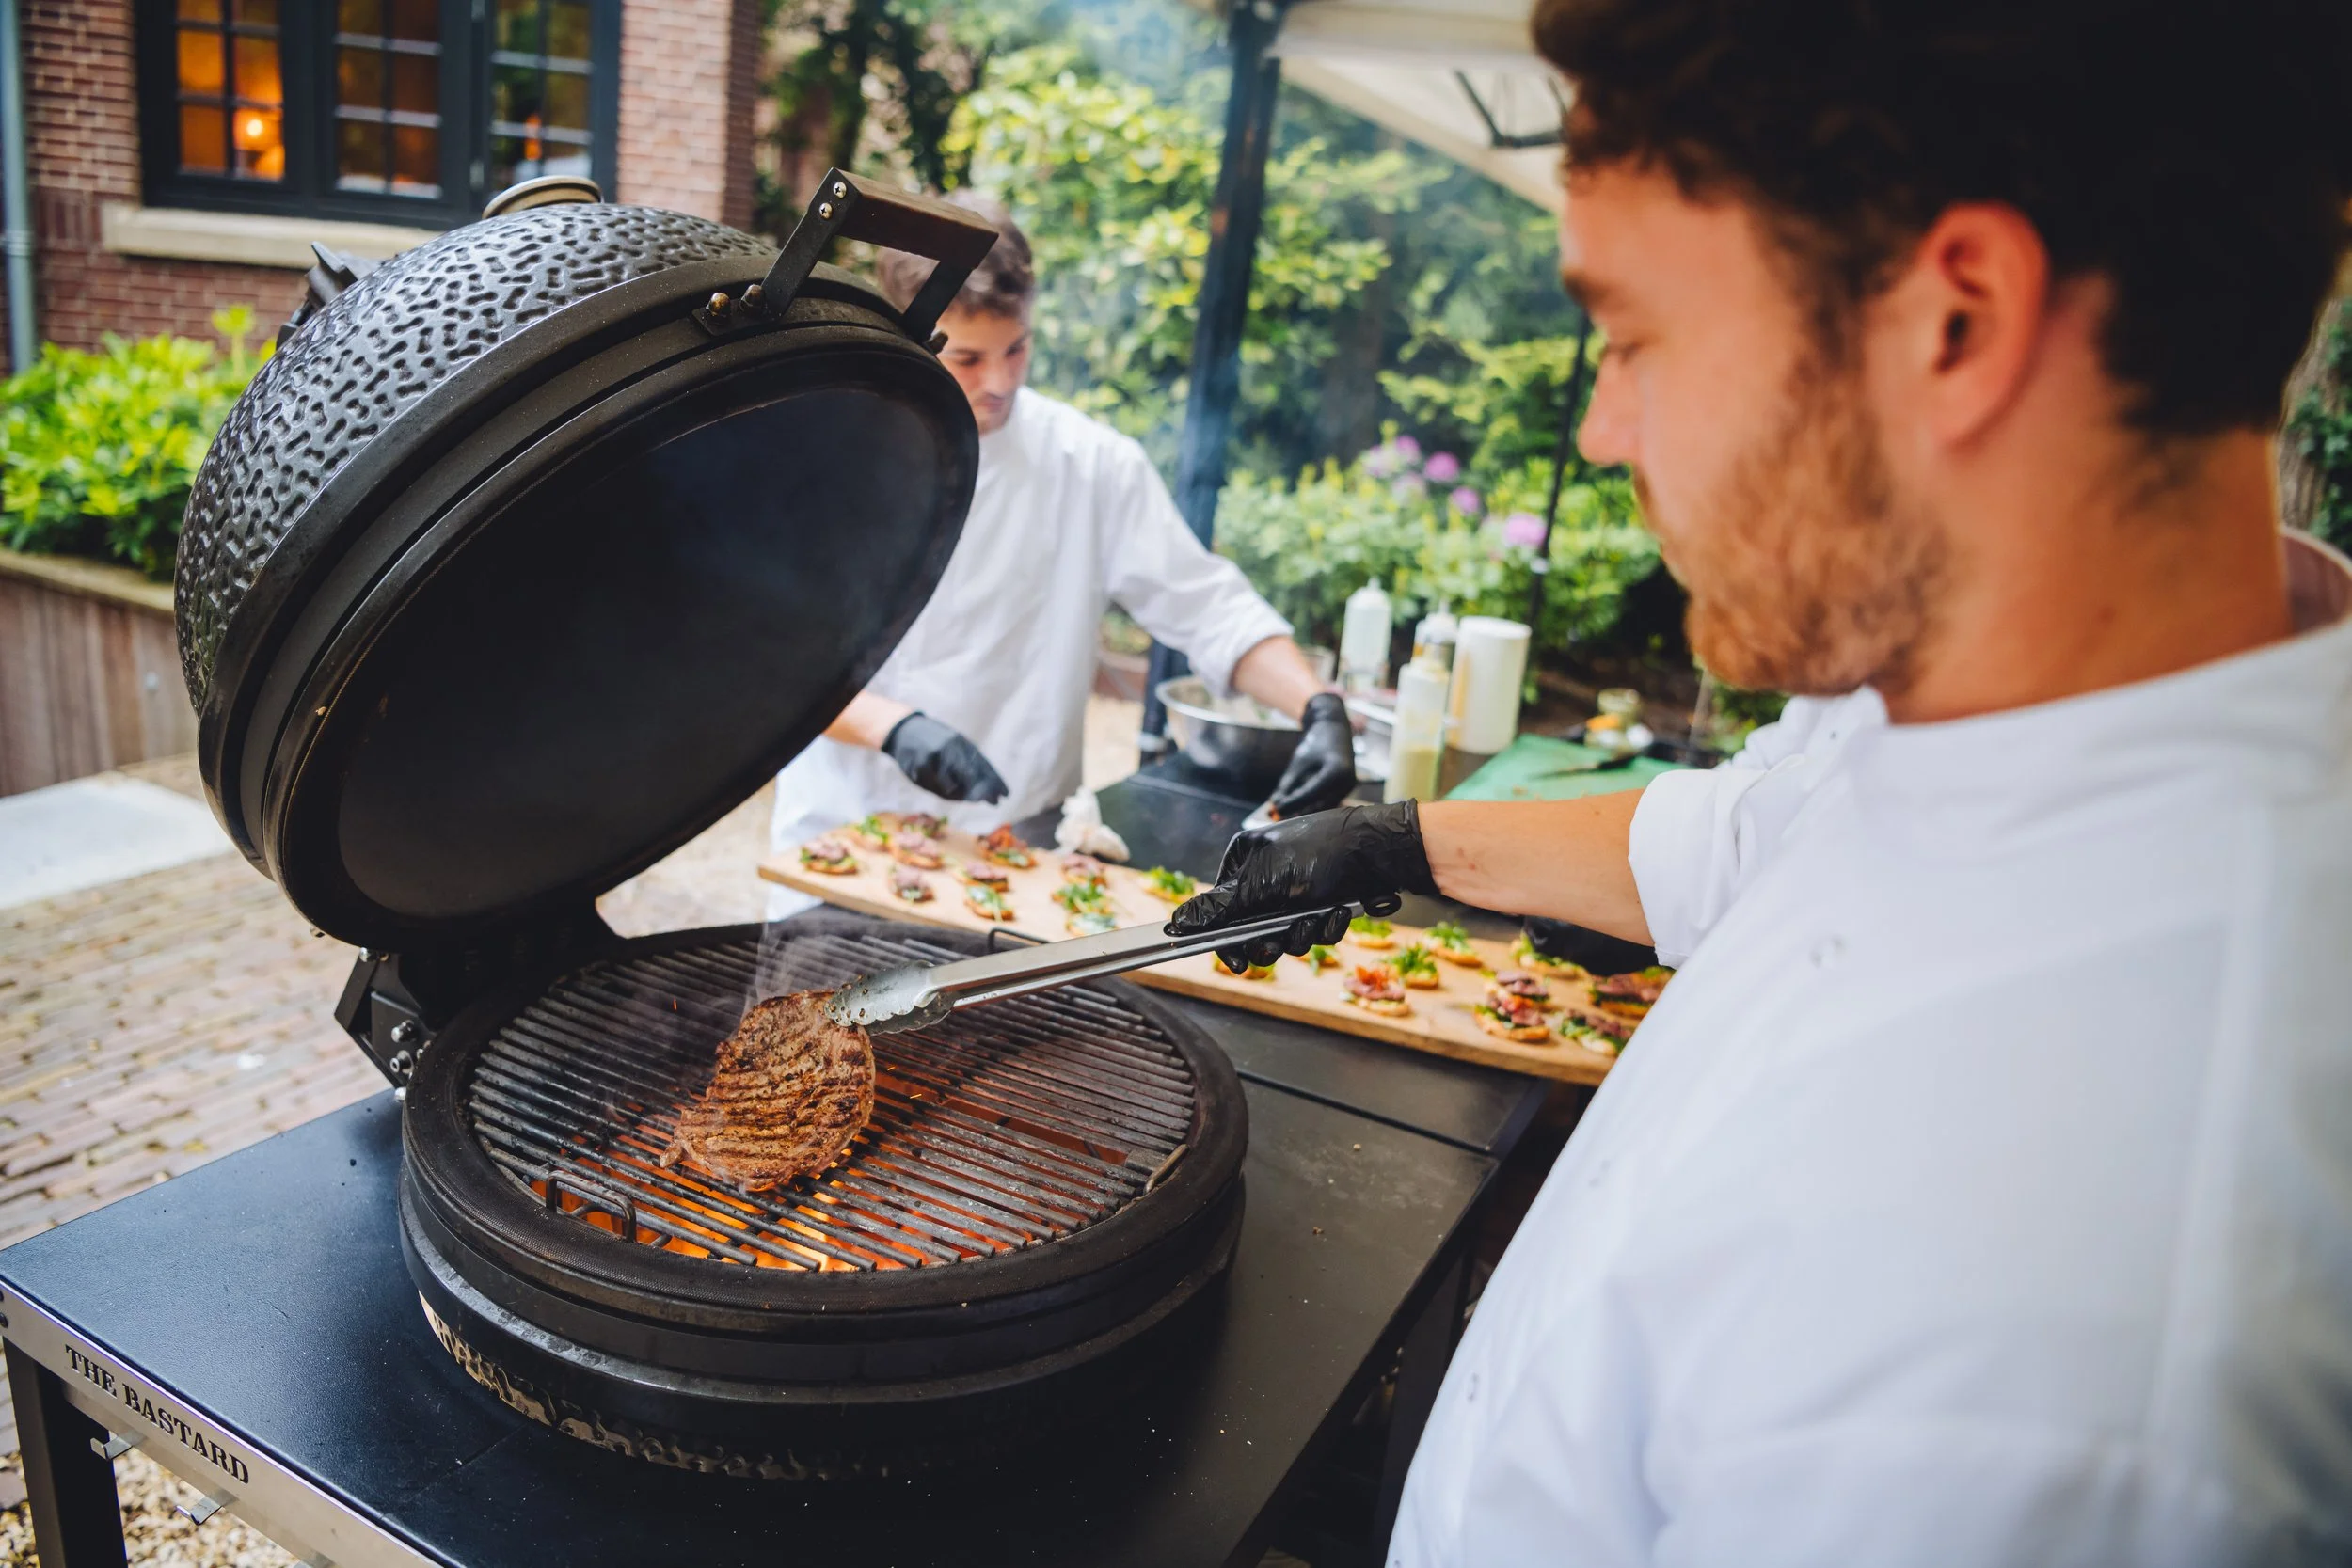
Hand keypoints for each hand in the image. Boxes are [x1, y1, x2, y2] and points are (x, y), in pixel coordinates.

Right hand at [881, 713, 1007, 802]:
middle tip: (994, 802)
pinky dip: (939, 790)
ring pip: (952, 787)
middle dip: (983, 792)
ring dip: (961, 795)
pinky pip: (933, 787)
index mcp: (961, 742)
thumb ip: (967, 763)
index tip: (1005, 794)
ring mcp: (935, 756)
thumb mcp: (953, 745)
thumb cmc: (933, 741)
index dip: (994, 780)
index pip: (982, 764)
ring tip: (965, 796)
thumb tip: (983, 791)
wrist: (903, 729)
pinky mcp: (920, 765)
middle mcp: (950, 748)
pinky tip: (942, 788)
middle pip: (971, 776)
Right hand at [1167, 802, 1434, 969]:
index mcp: (1244, 860)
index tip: (1237, 963)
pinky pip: (1314, 930)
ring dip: (1304, 933)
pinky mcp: (1323, 899)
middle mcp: (1266, 874)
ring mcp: (1297, 888)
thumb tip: (1177, 921)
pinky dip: (1326, 927)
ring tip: (1320, 916)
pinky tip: (1340, 911)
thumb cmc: (1323, 854)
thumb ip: (1222, 907)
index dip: (1226, 941)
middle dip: (1273, 939)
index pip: (1220, 911)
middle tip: (1282, 941)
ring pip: (1286, 934)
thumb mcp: (1265, 882)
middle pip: (1253, 929)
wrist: (1384, 849)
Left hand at [1268, 692, 1356, 816]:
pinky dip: (1312, 805)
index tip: (1274, 810)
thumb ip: (1287, 784)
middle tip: (1276, 815)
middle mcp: (1346, 782)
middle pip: (1318, 805)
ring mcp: (1348, 787)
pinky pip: (1327, 803)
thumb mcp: (1299, 761)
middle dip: (1297, 811)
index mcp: (1336, 772)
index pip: (1310, 794)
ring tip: (1283, 813)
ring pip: (1322, 807)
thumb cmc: (1316, 741)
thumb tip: (1274, 805)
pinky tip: (1296, 808)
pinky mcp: (1345, 789)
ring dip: (1303, 811)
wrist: (1335, 727)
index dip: (1292, 804)